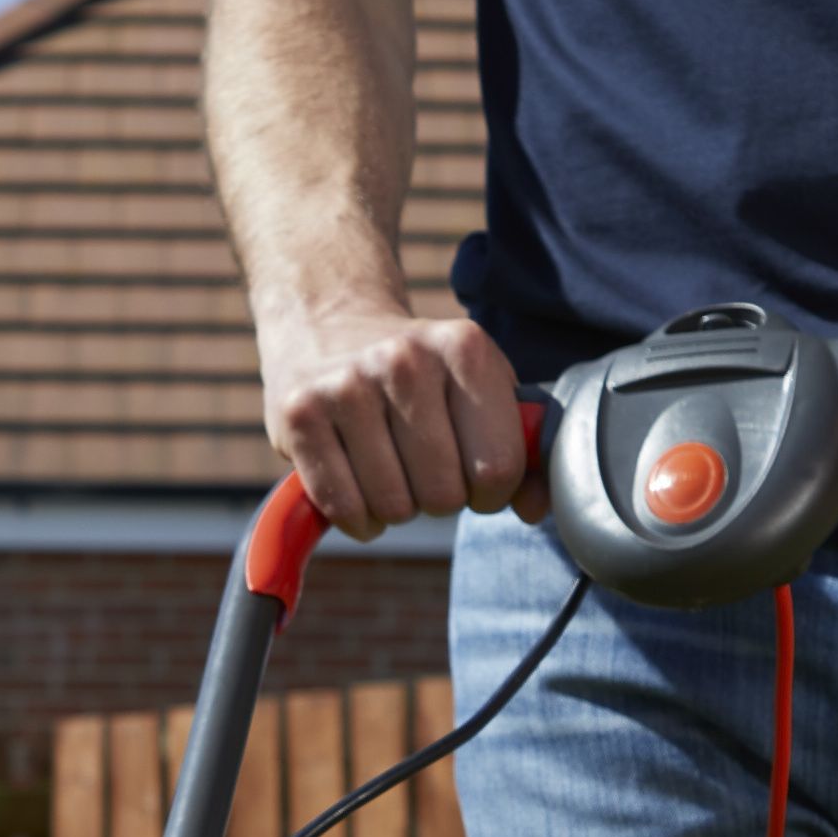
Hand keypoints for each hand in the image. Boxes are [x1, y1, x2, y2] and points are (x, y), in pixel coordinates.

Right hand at [253, 286, 543, 538]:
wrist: (327, 320)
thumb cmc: (418, 373)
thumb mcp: (478, 388)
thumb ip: (518, 447)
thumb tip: (538, 509)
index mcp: (464, 349)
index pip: (497, 468)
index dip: (490, 493)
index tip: (472, 476)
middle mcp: (405, 360)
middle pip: (444, 495)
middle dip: (438, 499)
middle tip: (420, 466)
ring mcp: (347, 385)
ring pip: (393, 508)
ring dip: (394, 508)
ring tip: (386, 466)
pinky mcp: (300, 415)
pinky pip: (344, 508)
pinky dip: (356, 517)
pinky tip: (356, 482)